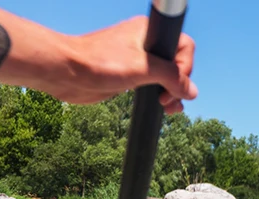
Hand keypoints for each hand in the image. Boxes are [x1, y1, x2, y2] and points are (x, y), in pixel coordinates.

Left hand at [54, 16, 197, 113]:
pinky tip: (161, 106)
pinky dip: (160, 96)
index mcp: (149, 32)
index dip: (184, 66)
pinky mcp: (129, 76)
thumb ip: (172, 77)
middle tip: (169, 98)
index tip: (175, 82)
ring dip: (171, 93)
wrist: (66, 73)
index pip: (183, 46)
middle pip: (177, 63)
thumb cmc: (98, 62)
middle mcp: (145, 44)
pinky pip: (153, 85)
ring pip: (166, 77)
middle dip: (178, 84)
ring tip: (168, 107)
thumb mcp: (143, 68)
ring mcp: (137, 60)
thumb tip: (192, 91)